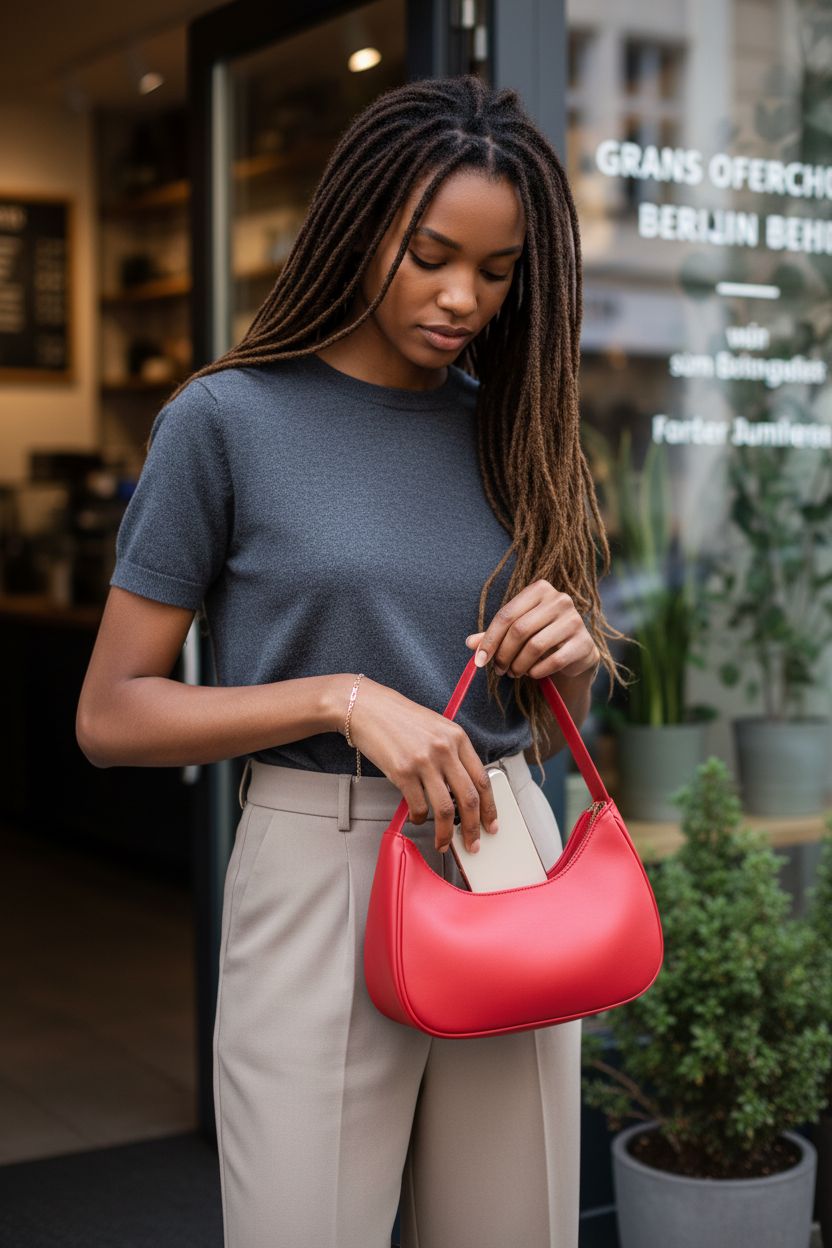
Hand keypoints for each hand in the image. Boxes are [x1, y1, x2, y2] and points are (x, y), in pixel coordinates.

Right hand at [334, 677, 499, 855]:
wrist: (366, 707)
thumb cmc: (398, 718)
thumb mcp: (435, 727)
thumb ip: (452, 753)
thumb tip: (461, 788)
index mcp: (457, 737)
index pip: (483, 779)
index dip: (490, 807)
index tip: (491, 824)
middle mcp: (444, 749)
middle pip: (469, 798)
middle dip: (474, 827)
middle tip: (473, 844)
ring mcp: (424, 761)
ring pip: (446, 809)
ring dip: (447, 833)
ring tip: (443, 843)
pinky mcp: (402, 772)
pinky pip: (418, 806)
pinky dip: (420, 819)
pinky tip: (418, 819)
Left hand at [464, 580, 600, 680]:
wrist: (575, 653)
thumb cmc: (540, 636)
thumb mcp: (515, 632)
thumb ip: (493, 635)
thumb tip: (469, 643)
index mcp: (540, 589)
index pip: (506, 615)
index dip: (489, 640)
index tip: (479, 660)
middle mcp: (560, 600)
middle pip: (519, 630)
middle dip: (503, 654)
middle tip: (497, 670)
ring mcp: (575, 620)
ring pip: (535, 646)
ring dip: (518, 665)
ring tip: (513, 673)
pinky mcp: (584, 643)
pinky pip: (553, 661)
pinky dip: (537, 671)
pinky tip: (532, 674)